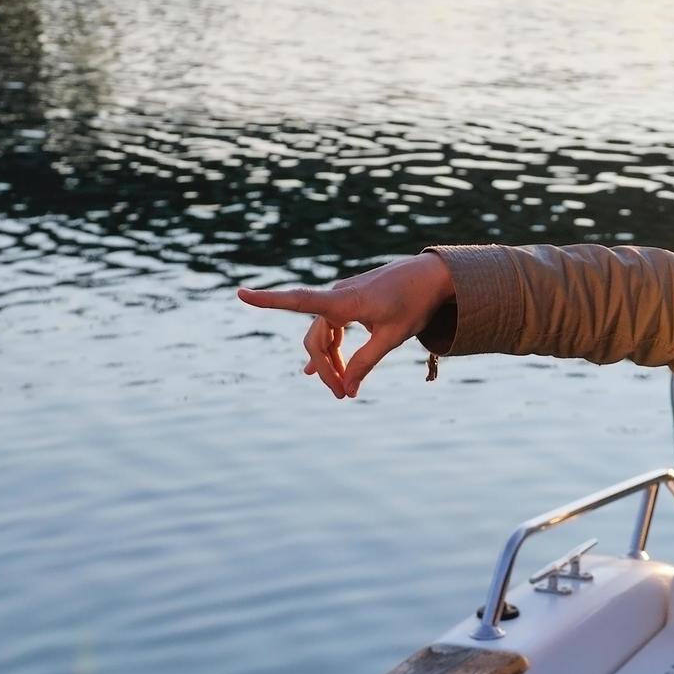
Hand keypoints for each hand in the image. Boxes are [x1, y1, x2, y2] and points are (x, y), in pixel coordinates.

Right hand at [235, 253, 454, 398]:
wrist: (432, 277)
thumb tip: (347, 388)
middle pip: (316, 338)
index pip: (299, 300)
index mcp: (345, 301)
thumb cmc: (415, 304)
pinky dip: (334, 348)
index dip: (269, 300)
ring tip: (342, 389)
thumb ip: (366, 362)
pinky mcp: (351, 301)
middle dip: (326, 369)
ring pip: (324, 335)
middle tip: (343, 396)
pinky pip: (333, 328)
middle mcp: (339, 296)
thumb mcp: (393, 337)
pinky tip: (327, 367)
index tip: (241, 294)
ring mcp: (343, 298)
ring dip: (331, 362)